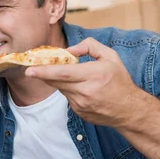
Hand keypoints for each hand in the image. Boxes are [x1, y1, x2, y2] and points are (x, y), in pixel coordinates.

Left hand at [26, 37, 143, 126]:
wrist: (130, 110)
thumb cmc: (120, 81)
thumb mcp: (111, 56)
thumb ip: (90, 46)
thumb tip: (70, 50)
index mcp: (94, 74)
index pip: (63, 73)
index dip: (44, 71)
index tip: (29, 69)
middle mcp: (86, 91)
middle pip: (56, 81)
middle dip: (43, 74)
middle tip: (32, 68)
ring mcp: (81, 104)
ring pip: (60, 89)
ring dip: (58, 81)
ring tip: (69, 76)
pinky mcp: (79, 112)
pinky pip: (67, 97)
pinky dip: (68, 90)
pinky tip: (80, 88)